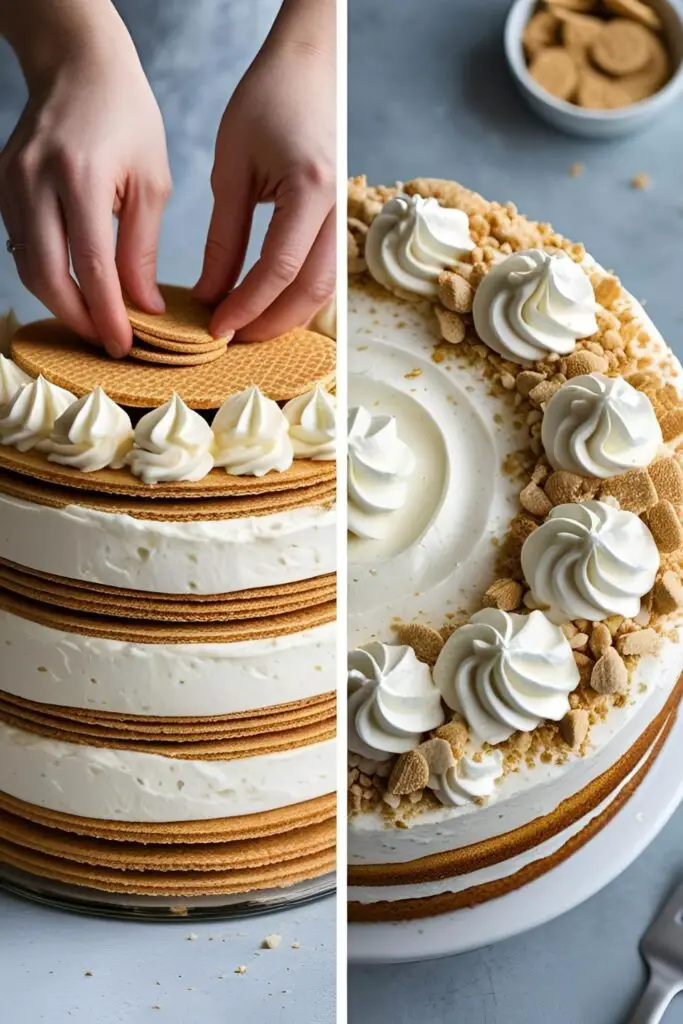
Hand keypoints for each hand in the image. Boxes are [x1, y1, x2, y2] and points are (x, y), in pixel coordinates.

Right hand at [0, 9, 170, 356]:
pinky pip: (19, 244)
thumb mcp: (152, 183)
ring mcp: (11, 181)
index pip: (91, 267)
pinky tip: (73, 286)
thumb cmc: (126, 119)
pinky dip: (46, 273)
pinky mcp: (1, 184)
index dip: (107, 315)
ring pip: (27, 265)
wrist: (78, 65)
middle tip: (106, 342)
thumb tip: (144, 307)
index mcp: (81, 177)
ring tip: (94, 320)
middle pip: (47, 276)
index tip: (124, 346)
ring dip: (60, 301)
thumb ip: (143, 249)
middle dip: (78, 319)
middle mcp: (36, 180)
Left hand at [194, 0, 335, 340]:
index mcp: (311, 190)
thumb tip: (210, 294)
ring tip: (248, 328)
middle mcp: (338, 207)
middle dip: (270, 324)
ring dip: (287, 315)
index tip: (215, 327)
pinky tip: (270, 303)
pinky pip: (326, 270)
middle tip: (232, 340)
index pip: (279, 270)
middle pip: (312, 292)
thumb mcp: (232, 168)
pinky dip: (299, 295)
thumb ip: (223, 237)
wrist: (311, 65)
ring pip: (326, 288)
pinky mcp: (343, 217)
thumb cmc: (268, 101)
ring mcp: (347, 213)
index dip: (246, 306)